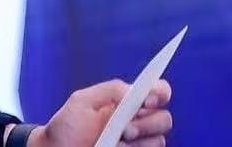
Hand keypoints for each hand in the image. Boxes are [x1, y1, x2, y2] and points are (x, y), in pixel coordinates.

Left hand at [30, 79, 171, 146]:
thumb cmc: (67, 125)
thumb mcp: (83, 100)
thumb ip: (111, 90)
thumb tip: (135, 91)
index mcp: (129, 102)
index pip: (159, 92)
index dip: (160, 93)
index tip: (148, 100)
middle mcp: (138, 121)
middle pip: (164, 119)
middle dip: (149, 123)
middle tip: (127, 130)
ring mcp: (137, 143)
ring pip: (159, 141)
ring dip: (141, 142)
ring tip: (118, 143)